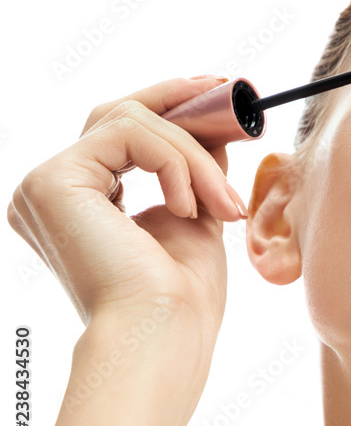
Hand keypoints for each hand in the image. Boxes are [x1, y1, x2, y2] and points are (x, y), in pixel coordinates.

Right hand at [7, 76, 247, 368]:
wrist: (163, 335)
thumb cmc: (181, 296)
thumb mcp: (195, 216)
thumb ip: (193, 171)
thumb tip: (212, 128)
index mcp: (78, 204)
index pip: (120, 133)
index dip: (169, 105)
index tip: (219, 90)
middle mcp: (50, 192)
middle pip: (118, 114)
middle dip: (182, 103)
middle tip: (231, 94)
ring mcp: (45, 186)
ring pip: (132, 122)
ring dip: (194, 155)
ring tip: (223, 201)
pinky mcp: (53, 181)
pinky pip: (130, 134)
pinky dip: (176, 163)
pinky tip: (191, 206)